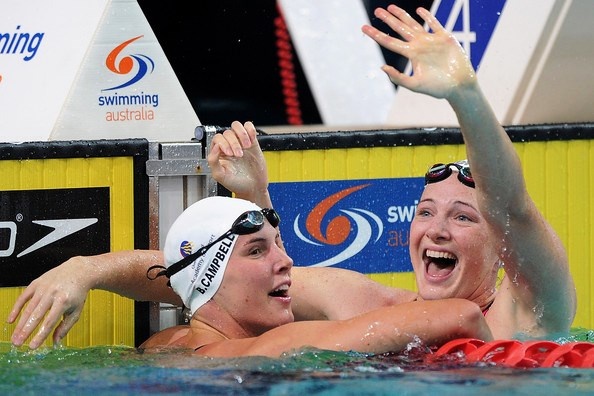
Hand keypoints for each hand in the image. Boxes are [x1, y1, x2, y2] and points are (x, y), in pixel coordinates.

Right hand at [7, 256, 91, 348]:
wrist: (78, 271)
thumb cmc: (77, 294)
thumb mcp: (76, 311)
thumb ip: (65, 327)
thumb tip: (55, 343)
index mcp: (64, 301)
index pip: (49, 322)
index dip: (40, 335)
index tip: (32, 347)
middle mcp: (52, 294)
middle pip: (36, 316)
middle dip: (25, 331)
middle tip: (17, 344)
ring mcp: (43, 288)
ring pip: (28, 309)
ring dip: (19, 324)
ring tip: (15, 338)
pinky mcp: (36, 283)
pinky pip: (23, 297)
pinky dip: (16, 308)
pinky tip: (10, 320)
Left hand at [207, 121, 268, 201]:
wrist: (253, 188)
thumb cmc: (236, 184)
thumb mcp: (220, 176)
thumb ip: (213, 161)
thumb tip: (215, 147)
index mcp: (218, 153)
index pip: (217, 139)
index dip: (223, 143)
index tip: (229, 154)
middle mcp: (229, 146)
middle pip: (227, 133)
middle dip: (234, 143)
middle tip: (239, 155)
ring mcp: (240, 143)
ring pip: (236, 126)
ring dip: (241, 134)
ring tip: (246, 146)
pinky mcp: (252, 142)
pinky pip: (249, 127)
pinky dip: (250, 130)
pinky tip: (252, 141)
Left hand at [361, 5, 475, 99]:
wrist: (459, 86)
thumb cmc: (438, 88)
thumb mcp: (414, 85)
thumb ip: (397, 77)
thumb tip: (382, 67)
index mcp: (411, 55)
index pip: (389, 42)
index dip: (376, 34)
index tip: (363, 28)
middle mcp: (419, 46)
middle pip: (400, 29)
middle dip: (388, 20)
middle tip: (377, 11)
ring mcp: (431, 40)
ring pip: (413, 24)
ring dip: (402, 15)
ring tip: (390, 7)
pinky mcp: (445, 37)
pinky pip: (434, 24)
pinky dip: (427, 17)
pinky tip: (419, 10)